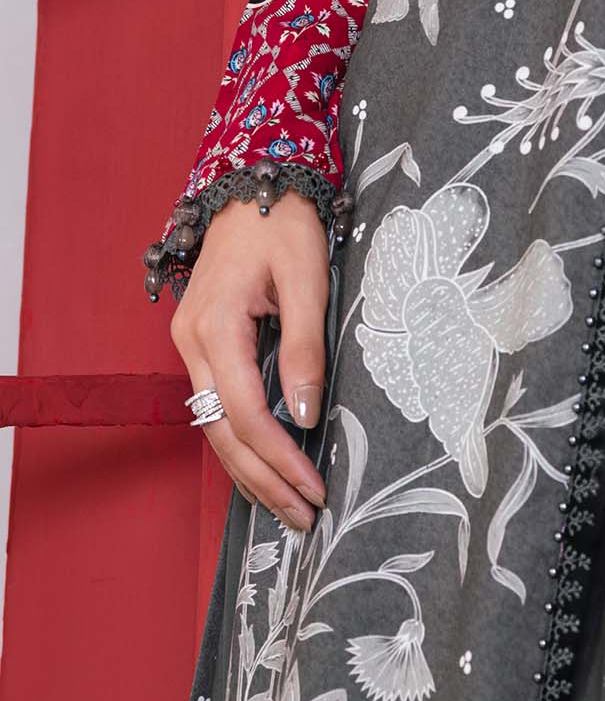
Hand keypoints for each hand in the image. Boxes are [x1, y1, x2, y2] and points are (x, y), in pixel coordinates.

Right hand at [168, 191, 330, 531]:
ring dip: (251, 471)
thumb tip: (304, 412)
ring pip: (215, 427)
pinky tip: (266, 467)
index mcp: (214, 327)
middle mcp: (193, 344)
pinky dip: (242, 442)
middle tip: (305, 518)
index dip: (279, 456)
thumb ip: (304, 343)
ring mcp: (192, 346)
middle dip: (264, 481)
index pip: (245, 412)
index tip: (314, 487)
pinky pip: (218, 407)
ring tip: (289, 508)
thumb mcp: (307, 274)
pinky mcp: (204, 344)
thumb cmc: (284, 222)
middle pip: (223, 433)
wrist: (255, 182)